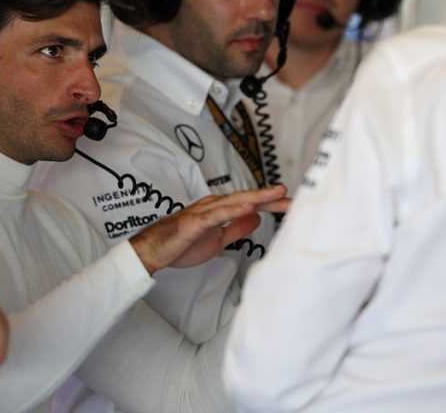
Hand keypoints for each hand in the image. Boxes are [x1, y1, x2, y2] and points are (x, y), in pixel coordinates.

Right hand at [129, 185, 288, 274]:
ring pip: (234, 201)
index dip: (272, 204)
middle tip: (293, 198)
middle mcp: (214, 205)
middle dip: (271, 198)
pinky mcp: (195, 221)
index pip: (251, 205)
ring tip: (276, 194)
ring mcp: (204, 212)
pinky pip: (217, 214)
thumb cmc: (182, 244)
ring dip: (256, 197)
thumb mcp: (218, 240)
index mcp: (220, 210)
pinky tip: (249, 207)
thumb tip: (256, 219)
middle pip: (247, 199)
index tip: (293, 204)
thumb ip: (236, 229)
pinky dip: (234, 209)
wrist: (153, 252)